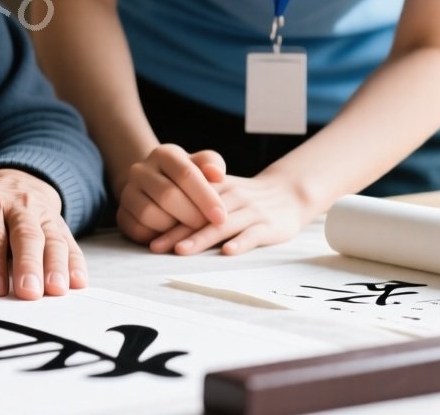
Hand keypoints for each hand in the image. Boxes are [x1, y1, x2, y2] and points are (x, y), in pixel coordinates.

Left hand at [0, 169, 85, 299]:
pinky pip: (71, 243)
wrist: (14, 182)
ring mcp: (42, 215)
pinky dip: (76, 264)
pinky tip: (77, 282)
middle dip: (27, 265)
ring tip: (56, 290)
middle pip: (25, 234)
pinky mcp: (61, 225)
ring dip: (56, 266)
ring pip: (52, 239)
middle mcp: (16, 206)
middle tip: (28, 293)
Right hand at [114, 144, 228, 243]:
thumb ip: (211, 164)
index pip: (186, 174)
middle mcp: (140, 170)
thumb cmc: (187, 177)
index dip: (205, 197)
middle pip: (167, 195)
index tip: (221, 217)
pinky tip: (172, 237)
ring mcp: (127, 192)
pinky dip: (157, 237)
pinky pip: (137, 230)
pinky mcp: (121, 214)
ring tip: (190, 231)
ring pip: (149, 214)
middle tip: (208, 227)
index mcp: (164, 154)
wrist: (155, 186)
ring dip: (174, 228)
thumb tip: (217, 174)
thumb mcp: (201, 165)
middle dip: (192, 215)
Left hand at [147, 173, 314, 255]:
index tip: (149, 236)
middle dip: (177, 232)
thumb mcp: (224, 189)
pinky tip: (227, 252)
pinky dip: (241, 242)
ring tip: (181, 250)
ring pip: (223, 225)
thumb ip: (198, 200)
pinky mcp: (269, 226)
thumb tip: (161, 219)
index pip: (189, 202)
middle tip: (156, 246)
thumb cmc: (248, 198)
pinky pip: (253, 234)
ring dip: (201, 238)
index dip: (168, 219)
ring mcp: (252, 211)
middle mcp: (233, 197)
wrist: (290, 193)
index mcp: (219, 187)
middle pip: (201, 215)